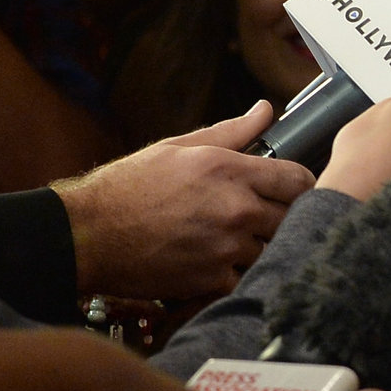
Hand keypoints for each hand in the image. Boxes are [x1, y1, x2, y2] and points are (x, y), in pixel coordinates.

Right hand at [57, 101, 314, 302]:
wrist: (90, 234)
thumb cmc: (128, 187)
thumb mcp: (179, 147)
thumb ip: (231, 132)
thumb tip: (265, 110)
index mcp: (229, 169)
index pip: (298, 179)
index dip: (300, 185)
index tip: (291, 189)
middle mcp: (235, 208)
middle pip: (294, 216)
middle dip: (284, 215)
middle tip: (266, 215)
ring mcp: (226, 247)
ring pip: (274, 249)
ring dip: (264, 246)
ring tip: (240, 239)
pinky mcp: (213, 280)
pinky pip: (248, 278)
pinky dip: (240, 273)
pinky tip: (221, 262)